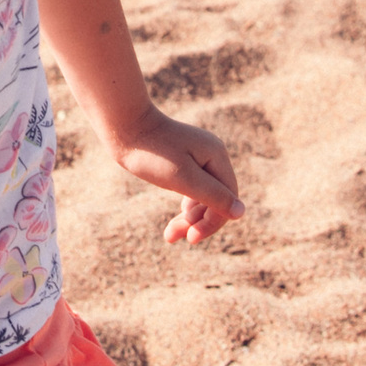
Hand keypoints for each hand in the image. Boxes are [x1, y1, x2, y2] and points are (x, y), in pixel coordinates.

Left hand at [112, 108, 240, 246]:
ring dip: (189, 219)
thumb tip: (241, 213)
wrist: (123, 127)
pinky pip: (193, 190)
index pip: (228, 198)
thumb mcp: (182, 178)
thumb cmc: (151, 153)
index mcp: (217, 156)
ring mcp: (199, 158)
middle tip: (172, 237)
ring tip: (169, 235)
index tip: (191, 238)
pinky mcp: (185, 162)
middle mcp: (213, 156)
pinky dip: (185, 207)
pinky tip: (175, 220)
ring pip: (204, 197)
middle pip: (217, 199)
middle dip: (197, 222)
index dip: (213, 222)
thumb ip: (212, 195)